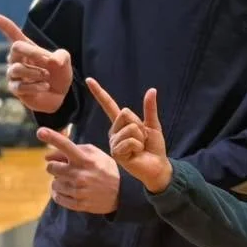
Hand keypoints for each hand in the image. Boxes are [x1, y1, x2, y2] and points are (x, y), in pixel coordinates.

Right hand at [0, 12, 72, 114]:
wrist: (60, 94)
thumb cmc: (58, 72)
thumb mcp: (64, 60)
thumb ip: (61, 56)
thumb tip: (53, 61)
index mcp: (26, 47)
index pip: (11, 32)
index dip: (1, 24)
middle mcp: (16, 58)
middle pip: (16, 48)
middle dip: (33, 53)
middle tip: (47, 61)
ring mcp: (14, 74)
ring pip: (16, 68)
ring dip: (35, 72)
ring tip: (46, 75)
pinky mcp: (15, 89)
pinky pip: (20, 86)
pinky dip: (35, 86)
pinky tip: (45, 86)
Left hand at [35, 129, 119, 212]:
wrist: (122, 193)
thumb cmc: (105, 169)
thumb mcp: (94, 154)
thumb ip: (72, 150)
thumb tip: (47, 156)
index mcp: (85, 159)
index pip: (65, 145)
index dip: (52, 137)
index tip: (40, 131)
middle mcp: (80, 174)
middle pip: (51, 168)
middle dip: (55, 167)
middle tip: (66, 168)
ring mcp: (78, 191)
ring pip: (53, 184)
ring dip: (59, 181)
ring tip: (73, 181)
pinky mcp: (78, 204)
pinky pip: (57, 197)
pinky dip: (60, 194)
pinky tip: (70, 191)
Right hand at [87, 78, 172, 193]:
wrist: (158, 166)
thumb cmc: (154, 147)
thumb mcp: (153, 125)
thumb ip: (150, 109)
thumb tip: (152, 89)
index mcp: (121, 123)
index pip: (109, 105)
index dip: (99, 92)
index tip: (89, 80)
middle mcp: (114, 132)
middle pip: (125, 113)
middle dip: (140, 125)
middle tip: (142, 138)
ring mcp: (113, 142)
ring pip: (130, 128)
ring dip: (140, 138)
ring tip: (140, 147)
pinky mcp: (116, 153)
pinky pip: (130, 141)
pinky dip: (138, 146)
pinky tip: (137, 154)